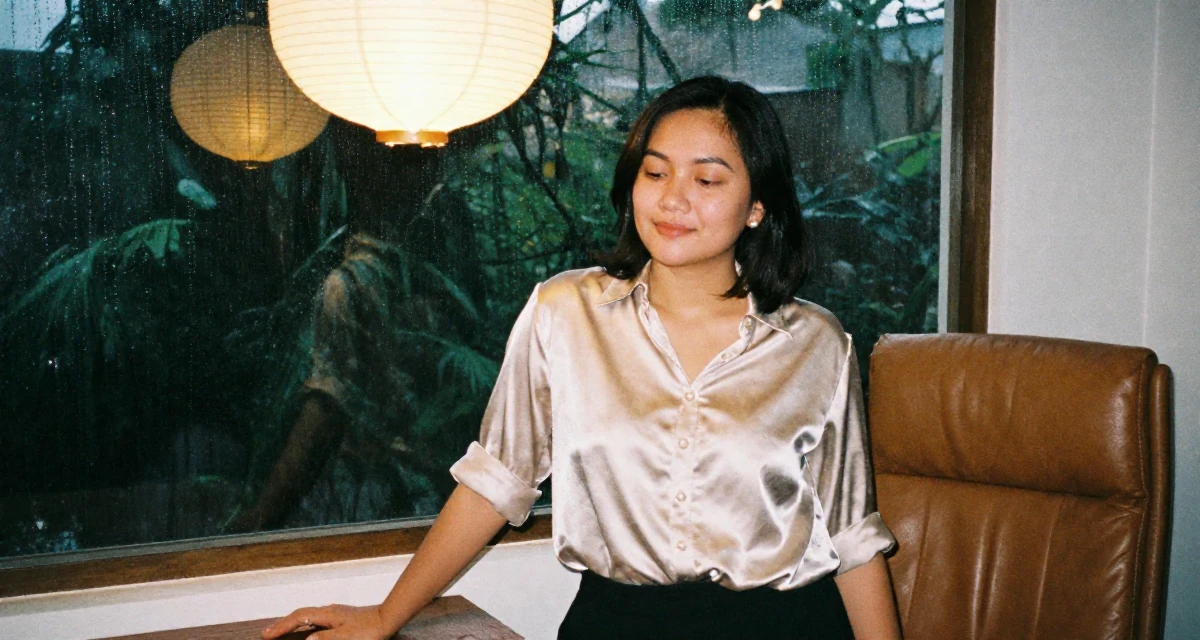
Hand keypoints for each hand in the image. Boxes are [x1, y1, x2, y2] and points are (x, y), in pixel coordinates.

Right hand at [261, 604, 391, 639]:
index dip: (281, 626)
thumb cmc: (370, 629)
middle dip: (283, 624)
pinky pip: (316, 619)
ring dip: (293, 623)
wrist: (388, 618)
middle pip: (300, 615)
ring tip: (280, 630)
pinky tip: (306, 628)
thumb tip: (307, 639)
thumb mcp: (346, 637)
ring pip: (308, 616)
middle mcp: (329, 611)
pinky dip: (305, 624)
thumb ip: (325, 639)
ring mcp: (335, 613)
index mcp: (328, 614)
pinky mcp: (341, 617)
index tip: (266, 635)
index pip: (299, 618)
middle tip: (266, 633)